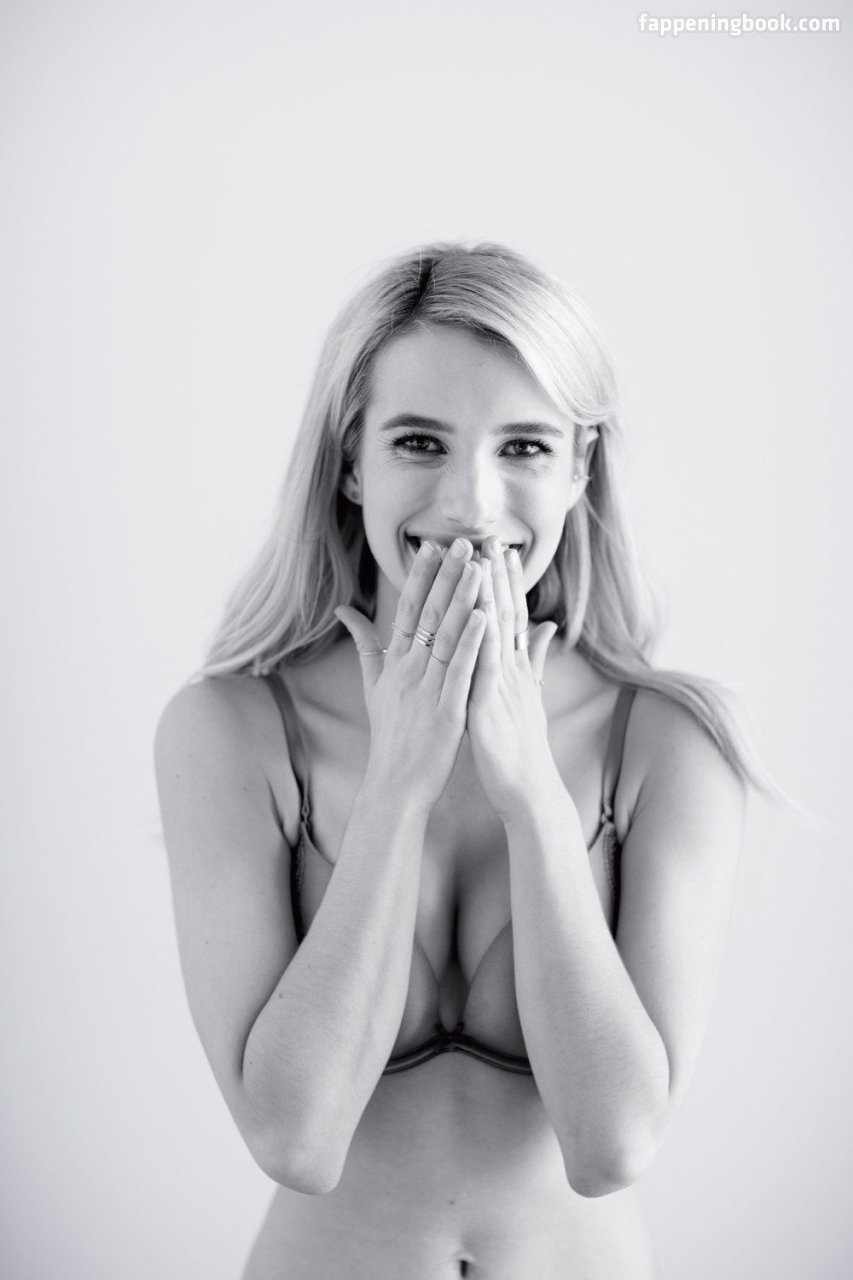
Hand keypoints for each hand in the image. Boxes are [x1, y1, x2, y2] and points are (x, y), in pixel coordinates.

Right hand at [335, 539, 485, 811]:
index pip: (406, 610)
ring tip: (478, 567)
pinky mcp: (447, 712)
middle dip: (446, 577)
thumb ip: (364, 646)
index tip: (431, 545)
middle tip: (462, 542)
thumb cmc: (390, 735)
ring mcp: (428, 690)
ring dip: (463, 599)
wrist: (394, 785)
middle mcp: (409, 671)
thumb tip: (344, 611)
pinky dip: (472, 643)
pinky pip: (461, 671)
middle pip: (428, 615)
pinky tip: (484, 616)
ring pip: (446, 636)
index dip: (419, 577)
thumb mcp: (372, 686)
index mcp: (395, 663)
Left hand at [467, 538, 558, 818]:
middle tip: (491, 538)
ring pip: (497, 632)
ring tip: (483, 561)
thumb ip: (535, 658)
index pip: (511, 616)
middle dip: (498, 576)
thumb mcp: (527, 695)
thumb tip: (547, 627)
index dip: (506, 582)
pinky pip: (485, 666)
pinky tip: (476, 612)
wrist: (527, 788)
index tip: (500, 548)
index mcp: (515, 667)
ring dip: (491, 595)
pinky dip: (482, 638)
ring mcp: (504, 685)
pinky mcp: (490, 705)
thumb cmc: (521, 745)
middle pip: (506, 614)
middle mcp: (513, 669)